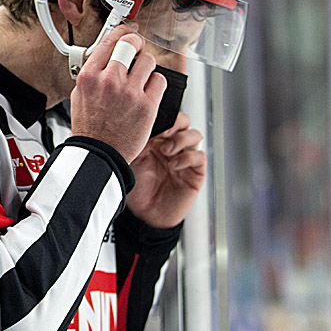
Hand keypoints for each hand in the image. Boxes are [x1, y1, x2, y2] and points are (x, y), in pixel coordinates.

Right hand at [70, 27, 166, 162]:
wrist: (100, 154)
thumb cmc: (90, 128)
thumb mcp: (79, 95)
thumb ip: (93, 74)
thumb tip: (106, 56)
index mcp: (89, 76)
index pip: (109, 40)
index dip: (122, 32)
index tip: (127, 32)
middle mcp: (109, 81)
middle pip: (130, 44)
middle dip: (136, 44)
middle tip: (137, 48)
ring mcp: (129, 93)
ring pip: (148, 60)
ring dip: (146, 66)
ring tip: (141, 77)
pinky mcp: (147, 105)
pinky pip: (160, 80)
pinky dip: (156, 83)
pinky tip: (148, 91)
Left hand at [125, 111, 206, 228]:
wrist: (144, 215)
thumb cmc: (136, 188)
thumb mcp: (132, 158)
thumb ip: (136, 139)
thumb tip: (135, 119)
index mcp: (157, 137)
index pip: (166, 117)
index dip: (162, 115)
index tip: (152, 118)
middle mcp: (173, 144)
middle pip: (183, 121)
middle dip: (174, 123)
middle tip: (162, 132)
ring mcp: (185, 157)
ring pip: (194, 135)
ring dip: (181, 139)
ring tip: (166, 150)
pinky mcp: (195, 172)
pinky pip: (199, 157)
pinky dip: (187, 158)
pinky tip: (173, 165)